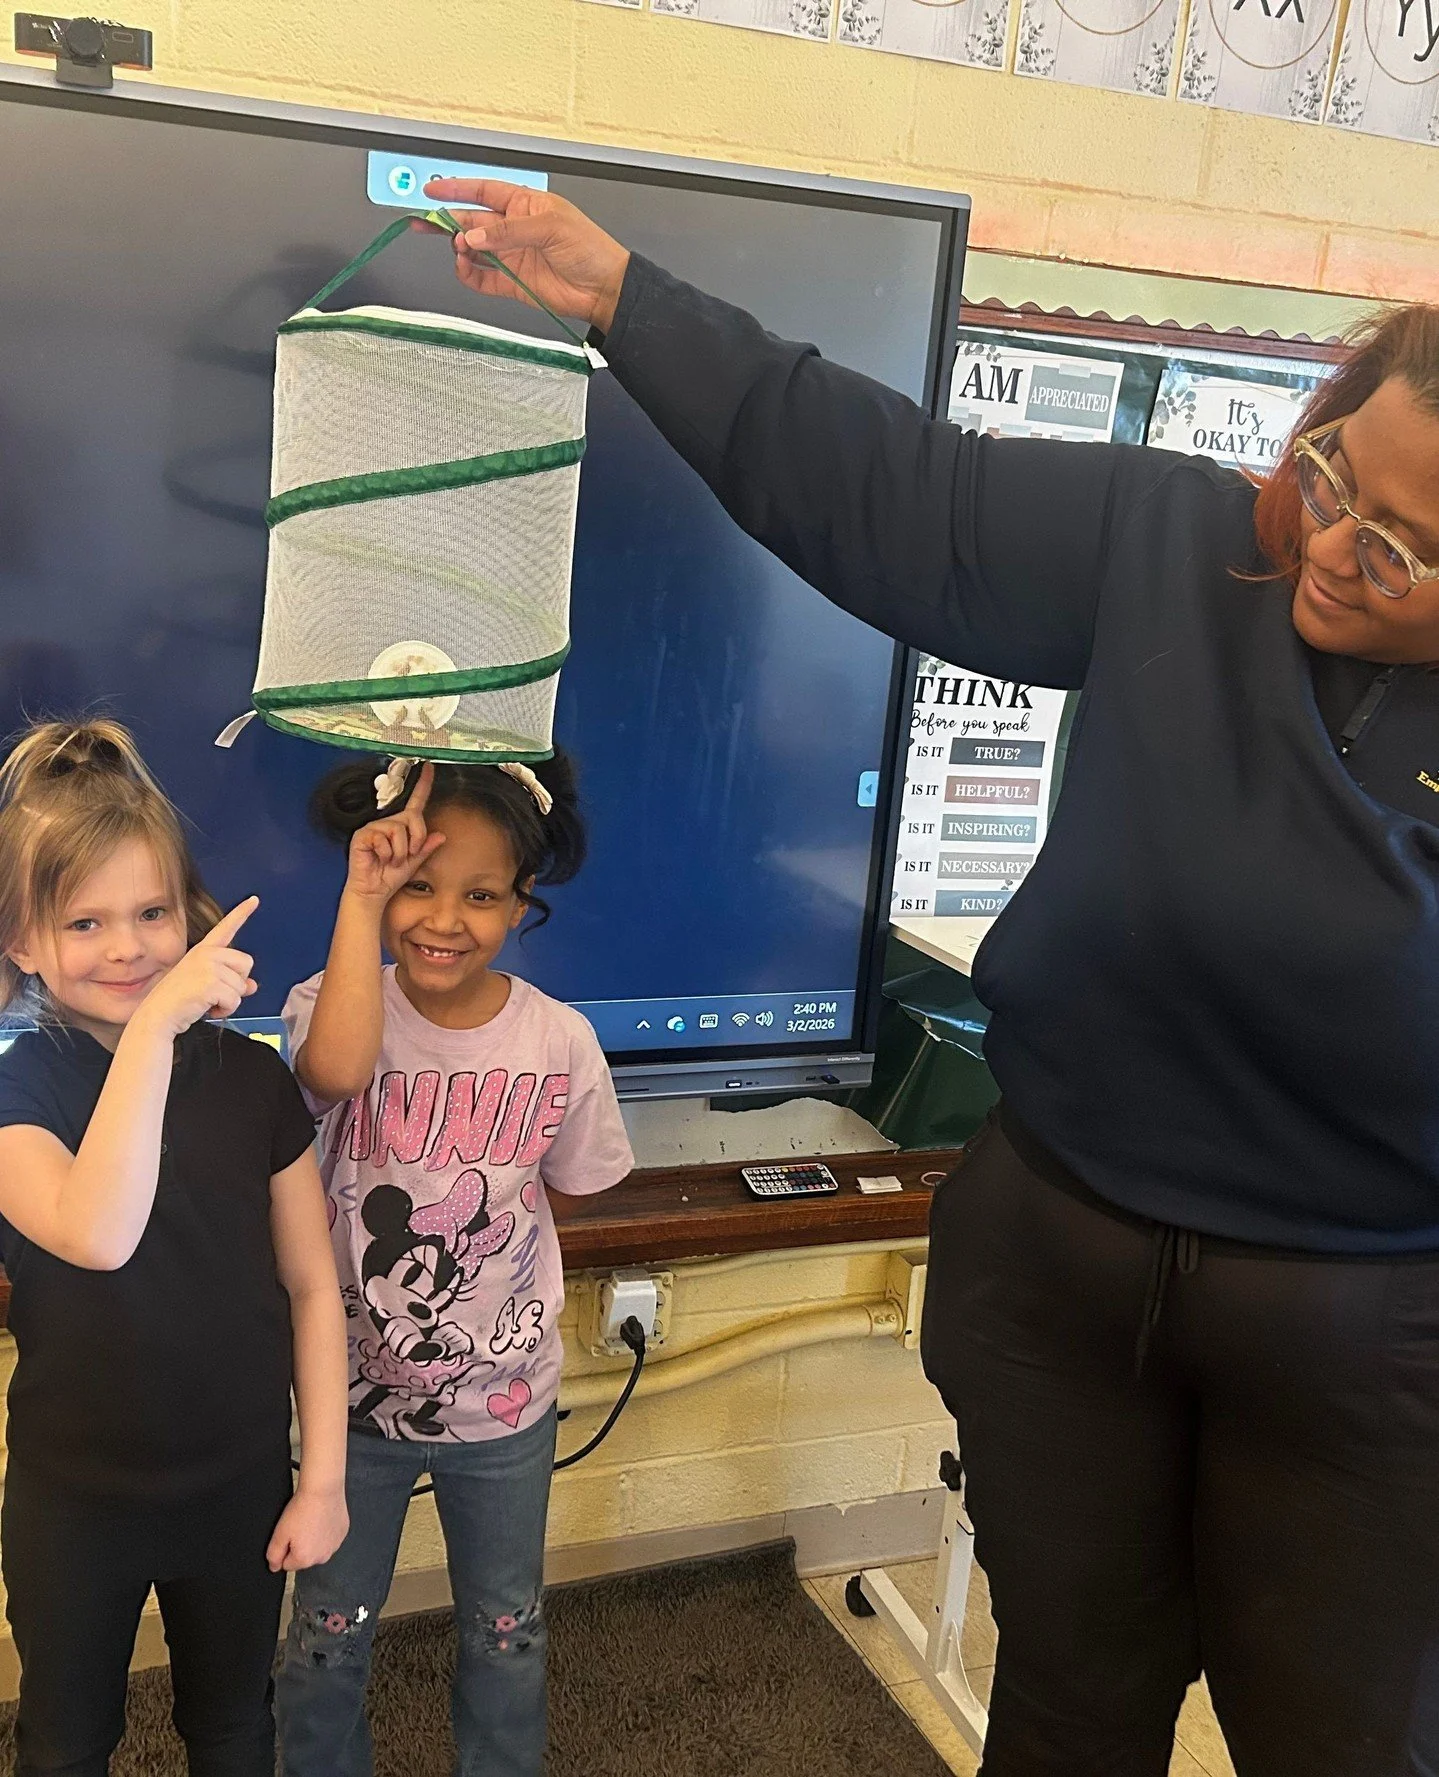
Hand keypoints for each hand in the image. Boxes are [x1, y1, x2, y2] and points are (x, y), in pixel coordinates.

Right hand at [134, 897, 258, 1038]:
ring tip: (206, 1001)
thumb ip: (231, 982)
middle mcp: (207, 953)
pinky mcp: (211, 983)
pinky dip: (225, 1010)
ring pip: (242, 986)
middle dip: (236, 983)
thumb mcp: (207, 986)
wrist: (158, 1015)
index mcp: (203, 950)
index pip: (226, 927)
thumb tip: (252, 986)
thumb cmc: (179, 1001)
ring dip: (229, 1001)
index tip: (254, 899)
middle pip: (247, 963)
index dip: (242, 913)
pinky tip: (207, 1008)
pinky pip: (235, 1000)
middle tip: (214, 992)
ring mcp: (209, 966)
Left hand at [267, 1485, 349, 1573]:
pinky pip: (330, 1538)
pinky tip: (322, 1518)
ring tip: (311, 1521)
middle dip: (300, 1546)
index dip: (285, 1549)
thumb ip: (274, 1555)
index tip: (289, 1534)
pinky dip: (325, 1531)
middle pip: (304, 1558)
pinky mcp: (342, 1534)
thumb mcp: (279, 1533)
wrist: (323, 1489)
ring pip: (318, 1549)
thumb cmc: (302, 1509)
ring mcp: (335, 1546)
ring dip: (314, 1540)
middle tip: (300, 1527)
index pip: (287, 1564)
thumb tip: (275, 1567)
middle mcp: (322, 1557)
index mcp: (305, 1559)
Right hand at [345, 762, 444, 902]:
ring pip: (398, 830)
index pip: (415, 802)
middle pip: (412, 818)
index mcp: (402, 826)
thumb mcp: (414, 862)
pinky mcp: (363, 835)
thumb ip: (426, 848)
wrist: (373, 891)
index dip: (423, 784)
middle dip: (415, 840)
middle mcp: (388, 823)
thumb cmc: (389, 876)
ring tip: (391, 860)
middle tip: (406, 855)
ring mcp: (374, 827)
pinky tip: (379, 858)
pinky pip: (383, 838)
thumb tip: (441, 835)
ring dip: (399, 851)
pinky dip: (386, 853)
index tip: (429, 766)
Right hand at [420, 179, 630, 335]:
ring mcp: (510, 256)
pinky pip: (480, 277)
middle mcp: (513, 229)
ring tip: (458, 248)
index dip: (456, 189)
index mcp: (524, 205)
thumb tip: (475, 236)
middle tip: (424, 222)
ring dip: (459, 247)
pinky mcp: (511, 282)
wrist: (604, 289)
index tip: (432, 190)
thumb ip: (509, 231)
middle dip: (445, 220)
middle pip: (470, 220)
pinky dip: (468, 273)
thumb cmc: (589, 249)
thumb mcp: (550, 227)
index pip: (483, 191)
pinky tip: (465, 266)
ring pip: (472, 249)